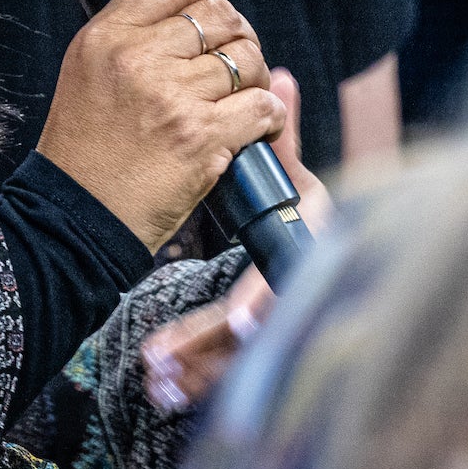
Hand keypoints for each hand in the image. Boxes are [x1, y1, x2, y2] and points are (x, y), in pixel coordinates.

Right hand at [36, 0, 284, 251]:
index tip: (213, 16)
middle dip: (238, 35)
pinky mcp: (202, 136)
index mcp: (107, 36)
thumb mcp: (86, 74)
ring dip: (255, 78)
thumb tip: (187, 12)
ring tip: (244, 99)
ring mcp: (172, 96)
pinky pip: (261, 106)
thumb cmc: (84, 152)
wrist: (76, 219)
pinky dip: (269, 116)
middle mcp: (138, 58)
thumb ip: (129, 39)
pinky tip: (259, 126)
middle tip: (236, 62)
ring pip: (246, 58)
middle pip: (219, 15)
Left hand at [140, 70, 329, 411]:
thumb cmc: (295, 217)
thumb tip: (278, 78)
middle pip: (259, 335)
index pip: (288, 284)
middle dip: (213, 348)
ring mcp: (281, 331)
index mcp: (309, 254)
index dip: (266, 307)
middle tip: (161, 361)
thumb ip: (280, 138)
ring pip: (240, 361)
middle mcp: (302, 297)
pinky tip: (162, 390)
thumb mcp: (288, 180)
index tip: (241, 326)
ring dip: (197, 371)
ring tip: (154, 374)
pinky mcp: (255, 354)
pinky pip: (225, 374)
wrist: (313, 264)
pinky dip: (194, 382)